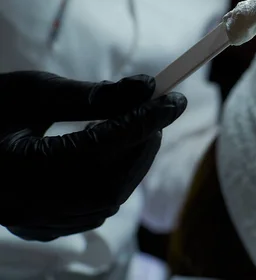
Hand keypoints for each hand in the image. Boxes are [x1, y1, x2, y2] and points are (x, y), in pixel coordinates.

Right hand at [0, 71, 186, 240]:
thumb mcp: (29, 93)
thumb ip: (89, 94)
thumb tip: (145, 87)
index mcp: (19, 168)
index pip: (101, 145)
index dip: (143, 121)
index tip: (175, 99)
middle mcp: (27, 205)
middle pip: (111, 181)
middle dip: (144, 143)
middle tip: (159, 110)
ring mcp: (34, 222)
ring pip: (109, 198)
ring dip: (134, 160)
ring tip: (139, 125)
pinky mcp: (42, 227)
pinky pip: (96, 209)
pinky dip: (117, 178)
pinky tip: (114, 153)